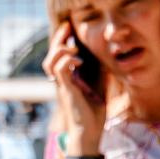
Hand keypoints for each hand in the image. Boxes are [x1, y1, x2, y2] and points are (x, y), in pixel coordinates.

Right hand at [45, 24, 106, 153]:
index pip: (59, 54)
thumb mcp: (100, 88)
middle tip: (67, 26)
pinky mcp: (66, 90)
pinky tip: (79, 62)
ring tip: (74, 49)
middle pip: (51, 54)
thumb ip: (101, 73)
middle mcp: (61, 80)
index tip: (70, 28)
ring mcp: (61, 85)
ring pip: (50, 61)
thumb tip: (109, 59)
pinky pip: (59, 70)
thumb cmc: (93, 114)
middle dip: (58, 38)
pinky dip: (67, 61)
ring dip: (61, 50)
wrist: (89, 132)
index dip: (62, 39)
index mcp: (67, 78)